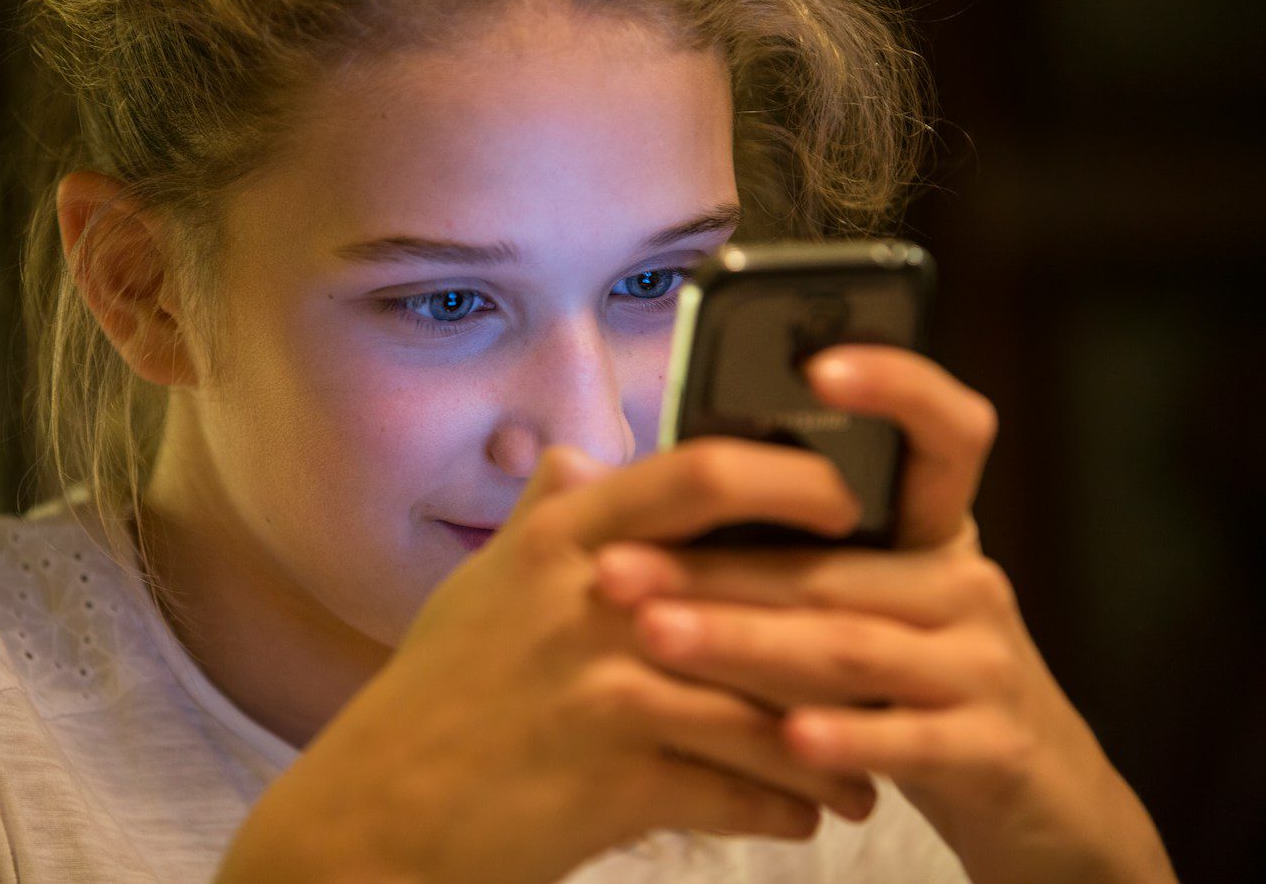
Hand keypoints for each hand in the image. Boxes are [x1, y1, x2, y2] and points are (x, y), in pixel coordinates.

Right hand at [218, 434, 890, 883]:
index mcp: (564, 539)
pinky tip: (810, 813)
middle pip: (762, 595)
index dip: (790, 477)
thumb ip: (542, 520)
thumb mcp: (480, 586)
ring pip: (767, 706)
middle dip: (842, 633)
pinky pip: (738, 790)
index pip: (700, 473)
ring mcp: (606, 691)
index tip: (845, 501)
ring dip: (830, 744)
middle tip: (893, 653)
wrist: (379, 811)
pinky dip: (786, 806)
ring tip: (862, 766)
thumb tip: (578, 461)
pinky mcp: (617, 779)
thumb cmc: (437, 695)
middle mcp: (591, 601)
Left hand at [591, 345, 1177, 883]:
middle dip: (711, 566)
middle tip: (613, 566)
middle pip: (832, 562)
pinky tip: (783, 740)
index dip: (895, 387)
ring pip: (851, 645)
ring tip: (658, 637)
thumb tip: (618, 477)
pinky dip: (845, 738)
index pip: (941, 433)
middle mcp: (964, 582)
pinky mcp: (993, 748)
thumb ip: (775, 551)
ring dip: (744, 643)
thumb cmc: (910, 684)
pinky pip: (908, 740)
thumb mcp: (862, 605)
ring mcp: (984, 664)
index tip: (817, 365)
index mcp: (929, 533)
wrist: (1039, 796)